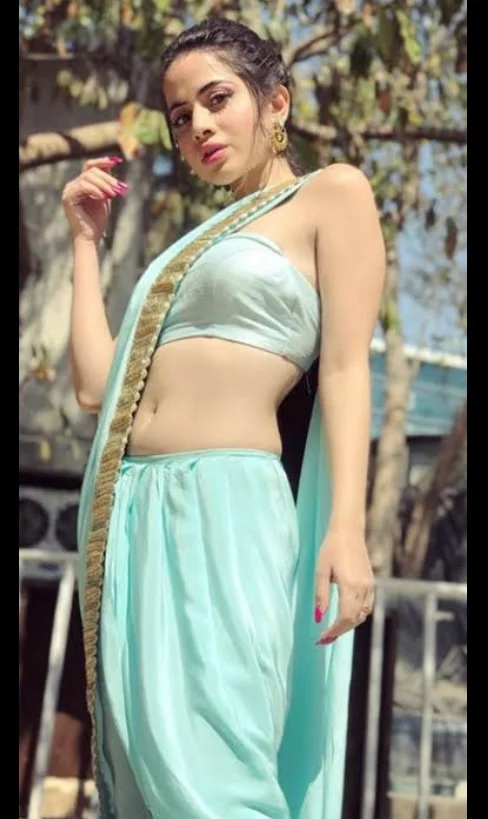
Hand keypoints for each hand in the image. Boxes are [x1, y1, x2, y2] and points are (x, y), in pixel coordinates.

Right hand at [61, 156, 127, 242]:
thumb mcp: (105, 197)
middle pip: (91, 171)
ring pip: (88, 176)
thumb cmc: (97, 220)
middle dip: (107, 178)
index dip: (103, 161)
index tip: (117, 161)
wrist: (90, 237)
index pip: (90, 166)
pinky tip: (103, 197)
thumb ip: (106, 182)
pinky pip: (83, 186)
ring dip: (103, 184)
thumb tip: (112, 163)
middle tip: (119, 188)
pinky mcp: (68, 197)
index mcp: (81, 184)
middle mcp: (73, 185)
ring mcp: (69, 190)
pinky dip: (94, 190)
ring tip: (113, 194)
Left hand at [314, 528, 374, 644]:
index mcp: (350, 585)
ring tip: (334, 628)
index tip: (322, 637)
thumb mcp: (321, 571)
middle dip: (340, 631)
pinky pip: (367, 605)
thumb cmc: (331, 548)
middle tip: (325, 637)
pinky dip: (358, 614)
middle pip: (355, 619)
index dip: (334, 631)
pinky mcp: (371, 582)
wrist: (348, 531)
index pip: (345, 617)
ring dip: (349, 624)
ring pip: (363, 614)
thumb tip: (319, 617)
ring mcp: (369, 585)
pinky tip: (346, 614)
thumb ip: (321, 595)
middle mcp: (363, 588)